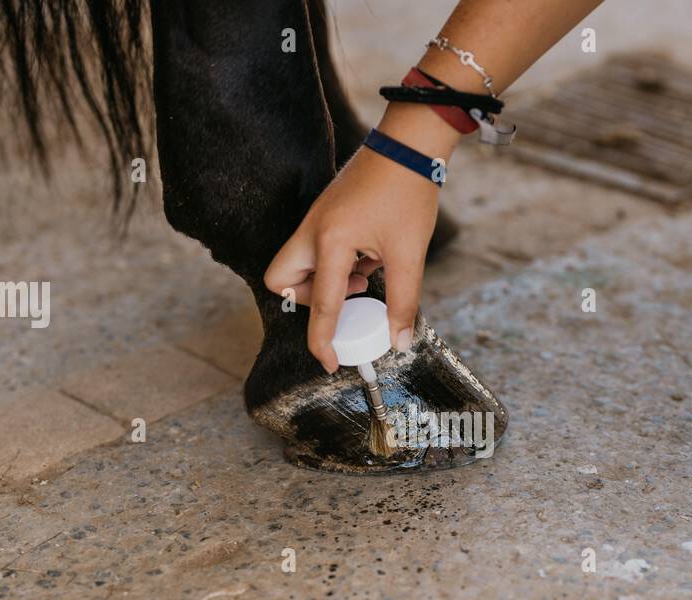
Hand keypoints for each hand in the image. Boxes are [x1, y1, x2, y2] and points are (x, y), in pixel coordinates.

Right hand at [264, 105, 457, 372]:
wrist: (409, 144)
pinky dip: (336, 263)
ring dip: (326, 282)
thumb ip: (403, 302)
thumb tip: (399, 342)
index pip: (321, 306)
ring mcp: (314, 220)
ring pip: (297, 266)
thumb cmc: (408, 193)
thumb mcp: (409, 254)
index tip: (330, 364)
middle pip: (282, 280)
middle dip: (307, 300)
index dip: (323, 341)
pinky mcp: (324, 214)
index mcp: (330, 241)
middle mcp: (312, 230)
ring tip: (364, 274)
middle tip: (345, 298)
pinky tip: (368, 256)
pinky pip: (315, 251)